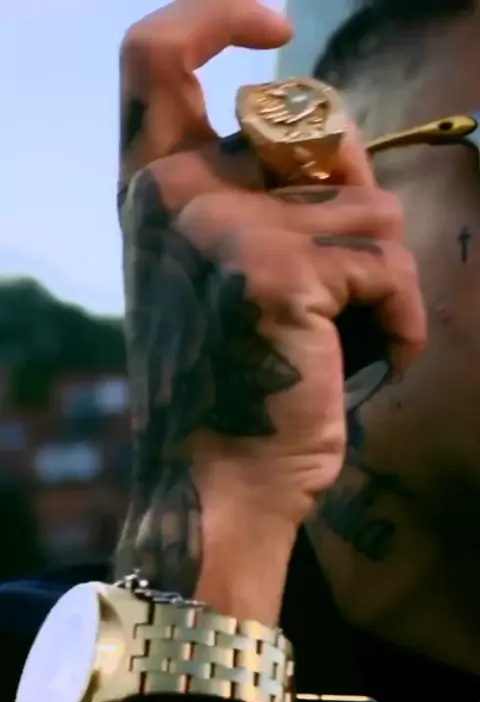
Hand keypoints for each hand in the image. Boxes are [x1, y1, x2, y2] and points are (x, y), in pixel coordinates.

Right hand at [117, 0, 425, 621]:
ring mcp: (224, 226)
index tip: (274, 23)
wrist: (220, 485)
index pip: (154, 56)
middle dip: (356, 195)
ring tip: (348, 341)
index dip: (215, 16)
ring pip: (370, 207)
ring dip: (383, 280)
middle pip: (314, 130)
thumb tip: (341, 147)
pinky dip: (402, 319)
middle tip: (348, 279)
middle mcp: (176, 195)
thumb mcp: (234, 277)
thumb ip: (269, 199)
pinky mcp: (282, 270)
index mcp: (153, 193)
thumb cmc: (236, 386)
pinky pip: (389, 262)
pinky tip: (375, 361)